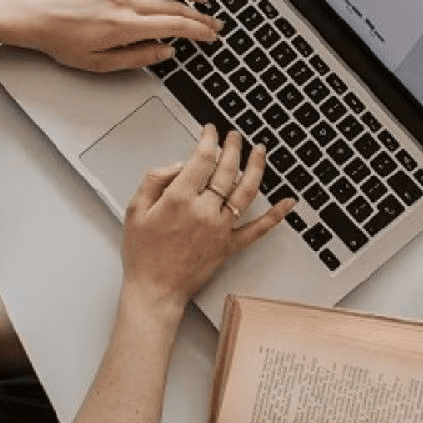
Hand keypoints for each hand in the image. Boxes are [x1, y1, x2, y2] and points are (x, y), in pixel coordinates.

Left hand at [9, 0, 220, 71]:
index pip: (175, 25)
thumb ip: (136, 58)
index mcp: (125, 25)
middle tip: (213, 22)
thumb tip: (164, 52)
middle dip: (200, 15)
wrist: (32, 14)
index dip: (199, 31)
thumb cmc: (59, 39)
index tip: (211, 35)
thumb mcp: (98, 63)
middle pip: (175, 4)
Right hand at [120, 126, 293, 313]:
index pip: (202, 158)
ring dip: (256, 167)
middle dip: (233, 146)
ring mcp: (220, 229)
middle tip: (234, 136)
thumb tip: (178, 165)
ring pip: (246, 191)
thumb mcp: (134, 209)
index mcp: (179, 199)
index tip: (210, 131)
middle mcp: (204, 211)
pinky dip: (276, 215)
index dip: (209, 139)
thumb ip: (155, 180)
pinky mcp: (229, 246)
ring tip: (259, 151)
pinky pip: (258, 229)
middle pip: (227, 169)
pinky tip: (288, 202)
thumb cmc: (142, 254)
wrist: (155, 290)